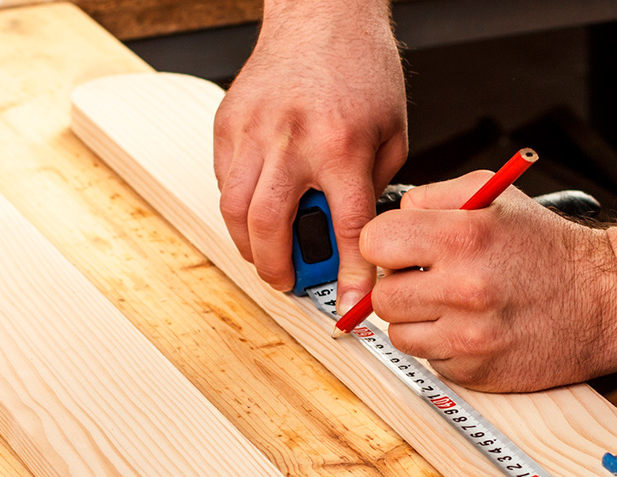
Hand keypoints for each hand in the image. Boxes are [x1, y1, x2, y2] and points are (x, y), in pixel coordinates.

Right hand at [213, 1, 406, 308]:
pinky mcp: (228, 122)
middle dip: (278, 269)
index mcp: (341, 145)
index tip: (346, 307)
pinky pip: (223, 180)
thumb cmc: (363, 68)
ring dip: (248, 246)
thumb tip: (359, 237)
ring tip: (267, 257)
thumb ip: (374, 187)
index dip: (347, 276)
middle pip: (270, 227)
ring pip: (234, 210)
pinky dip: (238, 207)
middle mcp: (292, 139)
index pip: (346, 228)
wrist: (323, 14)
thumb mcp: (392, 132)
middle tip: (289, 282)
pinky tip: (258, 211)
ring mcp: (253, 130)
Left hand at [360, 172, 616, 391]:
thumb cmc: (550, 248)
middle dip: (400, 285)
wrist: (606, 300)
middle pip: (382, 295)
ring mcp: (469, 336)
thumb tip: (391, 220)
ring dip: (418, 320)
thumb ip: (433, 198)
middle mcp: (464, 288)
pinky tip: (473, 328)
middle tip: (429, 279)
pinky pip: (429, 359)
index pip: (374, 243)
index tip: (401, 250)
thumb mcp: (495, 195)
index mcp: (463, 236)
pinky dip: (443, 345)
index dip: (385, 245)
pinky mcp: (476, 371)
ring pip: (399, 334)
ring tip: (452, 304)